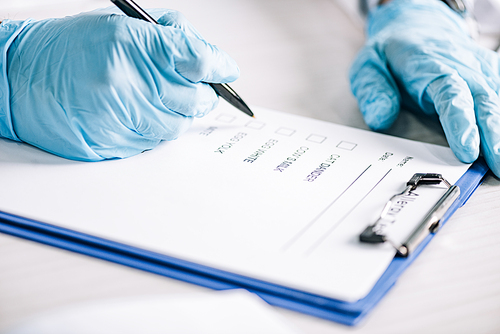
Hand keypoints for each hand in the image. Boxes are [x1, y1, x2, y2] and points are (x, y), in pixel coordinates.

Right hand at [6, 8, 238, 160]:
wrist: (17, 81)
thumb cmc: (64, 51)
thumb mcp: (116, 27)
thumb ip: (163, 39)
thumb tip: (201, 51)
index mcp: (129, 45)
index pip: (195, 57)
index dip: (218, 64)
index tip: (227, 69)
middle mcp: (127, 83)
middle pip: (196, 98)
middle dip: (202, 92)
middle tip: (194, 86)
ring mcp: (119, 118)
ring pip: (179, 124)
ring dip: (177, 112)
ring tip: (154, 97)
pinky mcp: (113, 145)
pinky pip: (155, 141)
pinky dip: (155, 128)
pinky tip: (137, 113)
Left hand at [349, 0, 499, 176]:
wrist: (415, 25)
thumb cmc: (392, 51)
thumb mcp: (368, 66)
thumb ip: (372, 91)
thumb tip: (381, 118)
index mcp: (429, 66)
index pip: (451, 93)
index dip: (461, 122)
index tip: (467, 149)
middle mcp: (461, 66)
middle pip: (483, 100)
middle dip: (493, 134)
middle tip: (497, 164)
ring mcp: (478, 70)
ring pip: (496, 98)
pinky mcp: (488, 74)